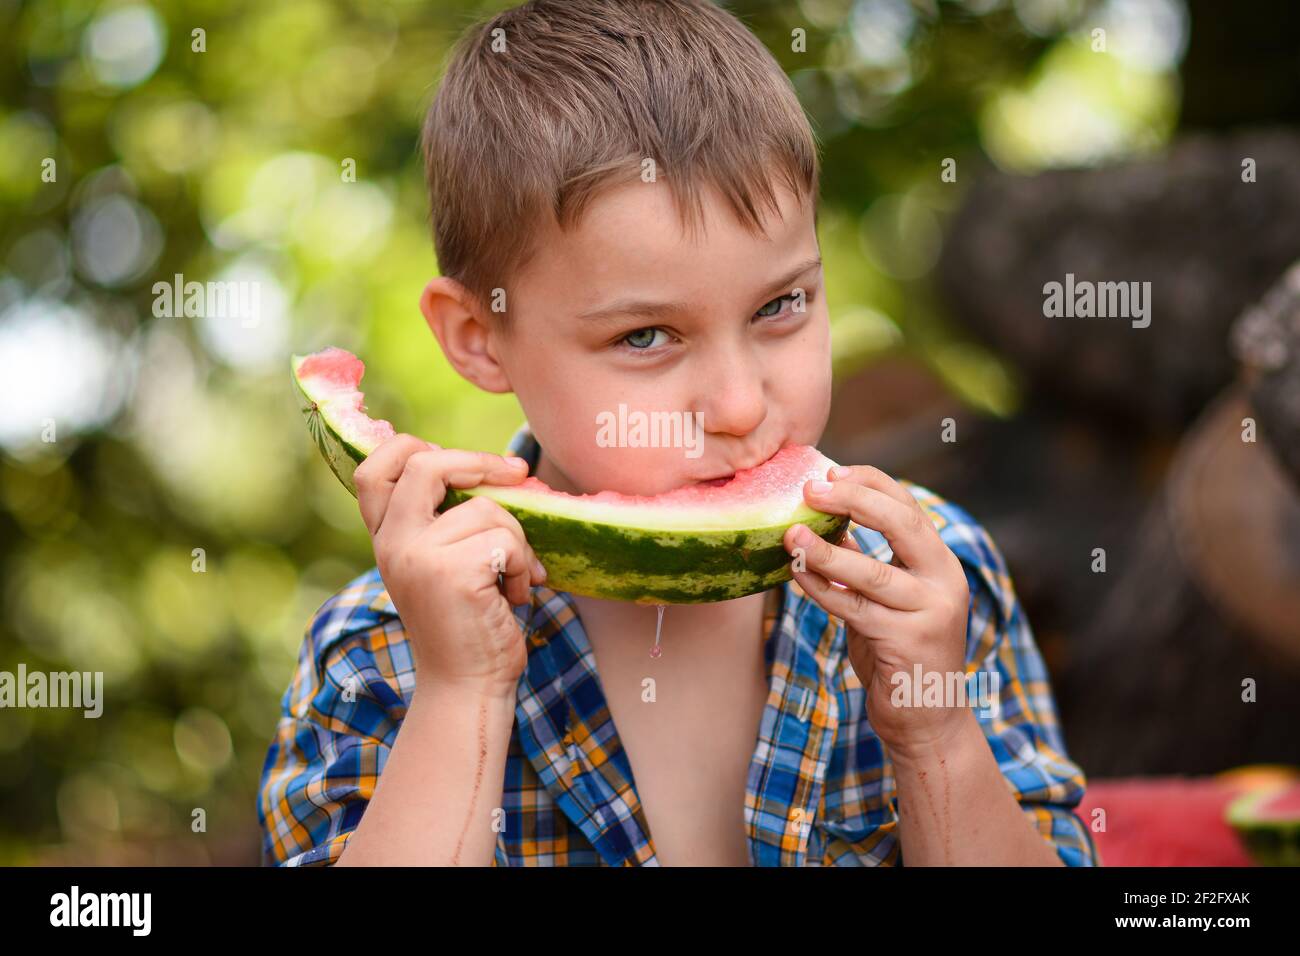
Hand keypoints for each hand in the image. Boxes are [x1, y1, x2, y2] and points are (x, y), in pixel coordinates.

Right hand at [354, 434, 546, 699]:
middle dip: (479, 461)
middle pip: (424, 463)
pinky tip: (516, 596)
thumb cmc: (469, 622)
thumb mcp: (444, 563)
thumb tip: (504, 468)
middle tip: (517, 473)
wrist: (468, 686)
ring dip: (516, 541)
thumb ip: (449, 519)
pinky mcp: (452, 574)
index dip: (411, 446)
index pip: (374, 469)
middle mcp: (393, 544)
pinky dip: (523, 566)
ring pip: (487, 508)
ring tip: (514, 579)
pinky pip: (505, 539)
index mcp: (386, 539)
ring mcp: (418, 558)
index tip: (456, 456)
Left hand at [783, 465, 970, 759]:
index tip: (831, 471)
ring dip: (825, 549)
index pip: (909, 508)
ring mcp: (929, 613)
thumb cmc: (899, 654)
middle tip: (811, 488)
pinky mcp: (905, 642)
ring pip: (871, 571)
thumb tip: (827, 521)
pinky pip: (852, 607)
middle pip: (903, 525)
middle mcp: (945, 582)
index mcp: (941, 564)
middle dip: (855, 500)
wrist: (926, 722)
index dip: (871, 484)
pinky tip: (795, 574)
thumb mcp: (886, 601)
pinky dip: (820, 588)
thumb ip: (867, 563)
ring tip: (790, 533)